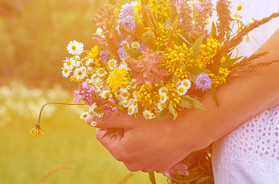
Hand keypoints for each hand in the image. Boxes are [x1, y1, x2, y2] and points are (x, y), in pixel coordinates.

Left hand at [86, 112, 200, 172]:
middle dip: (125, 130)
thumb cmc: (159, 121)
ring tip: (151, 126)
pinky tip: (160, 135)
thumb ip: (108, 118)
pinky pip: (148, 153)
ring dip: (138, 137)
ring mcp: (147, 166)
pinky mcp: (160, 166)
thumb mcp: (130, 116)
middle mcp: (131, 164)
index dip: (109, 121)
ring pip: (134, 148)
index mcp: (120, 151)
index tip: (122, 112)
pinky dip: (150, 144)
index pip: (102, 135)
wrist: (189, 131)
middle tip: (138, 117)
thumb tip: (89, 118)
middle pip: (119, 142)